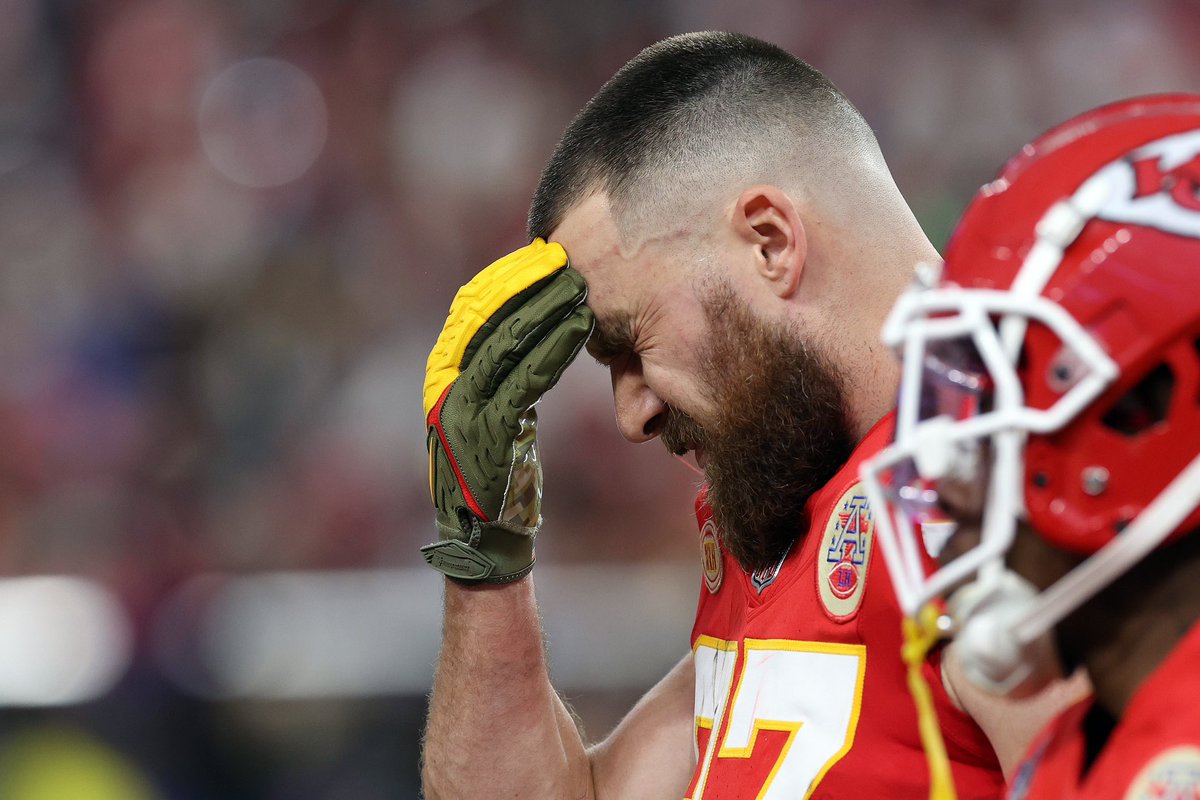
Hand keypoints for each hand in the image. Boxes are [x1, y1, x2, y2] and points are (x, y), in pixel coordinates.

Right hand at [422, 239, 592, 582]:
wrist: (484, 542)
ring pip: (504, 342)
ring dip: (546, 309)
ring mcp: (459, 409)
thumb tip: (533, 329)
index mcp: (442, 375)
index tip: (545, 254)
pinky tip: (580, 330)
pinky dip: (552, 350)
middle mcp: (443, 386)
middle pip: (485, 315)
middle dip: (527, 283)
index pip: (472, 307)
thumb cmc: (499, 479)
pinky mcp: (483, 435)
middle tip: (565, 258)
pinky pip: (521, 381)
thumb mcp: (497, 418)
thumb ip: (504, 377)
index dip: (509, 277)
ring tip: (580, 286)